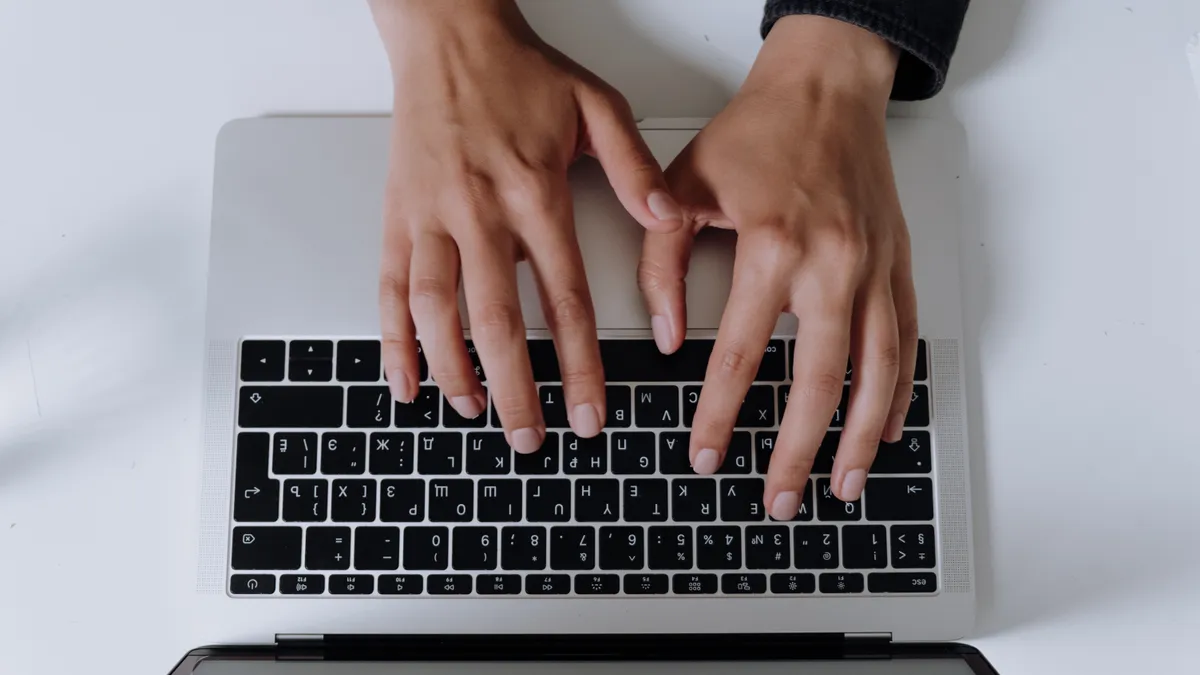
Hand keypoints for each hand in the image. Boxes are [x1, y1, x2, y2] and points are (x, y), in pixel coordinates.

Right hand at [370, 0, 681, 451]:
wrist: (446, 34)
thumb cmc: (519, 72)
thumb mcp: (595, 104)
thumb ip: (633, 165)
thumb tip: (667, 214)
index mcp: (532, 190)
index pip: (563, 296)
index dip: (580, 363)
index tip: (590, 410)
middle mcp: (477, 210)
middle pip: (496, 319)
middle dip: (515, 389)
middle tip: (531, 438)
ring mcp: (430, 216)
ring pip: (435, 310)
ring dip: (454, 369)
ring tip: (475, 411)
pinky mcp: (397, 216)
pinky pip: (389, 288)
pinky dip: (392, 340)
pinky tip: (405, 380)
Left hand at [639, 16, 915, 518]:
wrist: (827, 86)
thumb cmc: (760, 131)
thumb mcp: (683, 187)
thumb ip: (662, 264)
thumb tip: (666, 334)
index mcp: (772, 247)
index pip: (739, 357)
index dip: (719, 416)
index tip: (706, 455)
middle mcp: (832, 264)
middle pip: (817, 382)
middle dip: (796, 452)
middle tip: (781, 500)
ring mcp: (874, 268)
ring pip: (875, 372)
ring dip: (858, 437)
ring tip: (842, 486)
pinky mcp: (897, 265)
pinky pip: (905, 342)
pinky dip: (897, 392)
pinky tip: (883, 427)